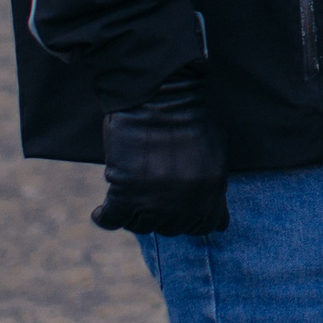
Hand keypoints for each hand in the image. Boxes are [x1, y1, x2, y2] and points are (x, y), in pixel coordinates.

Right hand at [89, 60, 228, 236]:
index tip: (176, 209)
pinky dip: (105, 217)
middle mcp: (185, 201)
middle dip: (162, 213)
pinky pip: (113, 220)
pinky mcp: (125, 191)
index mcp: (211, 191)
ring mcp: (155, 199)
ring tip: (129, 196)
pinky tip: (102, 211)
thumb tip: (221, 225)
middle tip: (151, 192)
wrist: (160, 95)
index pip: (203, 226)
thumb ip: (216, 191)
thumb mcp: (216, 154)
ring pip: (141, 226)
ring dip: (134, 214)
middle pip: (170, 227)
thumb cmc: (189, 117)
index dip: (188, 218)